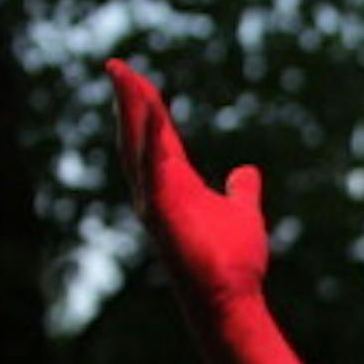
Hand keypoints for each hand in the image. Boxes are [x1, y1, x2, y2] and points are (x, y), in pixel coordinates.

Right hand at [106, 59, 267, 309]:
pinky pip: (154, 169)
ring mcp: (156, 200)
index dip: (147, 107)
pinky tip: (149, 113)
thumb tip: (247, 171)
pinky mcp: (162, 212)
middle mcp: (159, 189)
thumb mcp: (242, 213)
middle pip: (138, 135)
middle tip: (117, 66)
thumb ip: (241, 191)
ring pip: (138, 146)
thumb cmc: (233, 261)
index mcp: (176, 184)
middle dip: (128, 101)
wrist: (232, 296)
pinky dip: (150, 141)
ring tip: (123, 76)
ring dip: (130, 111)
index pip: (158, 136)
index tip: (135, 78)